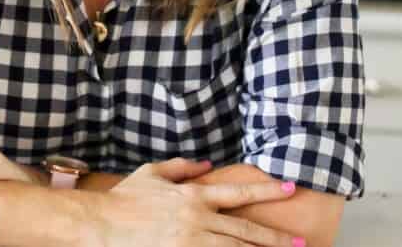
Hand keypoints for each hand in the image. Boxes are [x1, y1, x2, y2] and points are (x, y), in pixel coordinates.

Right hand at [93, 158, 302, 246]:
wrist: (104, 224)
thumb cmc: (127, 198)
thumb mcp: (153, 173)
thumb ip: (182, 167)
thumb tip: (208, 165)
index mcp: (193, 195)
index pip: (238, 192)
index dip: (266, 190)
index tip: (289, 188)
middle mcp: (198, 219)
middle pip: (245, 230)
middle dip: (275, 238)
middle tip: (301, 243)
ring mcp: (191, 243)